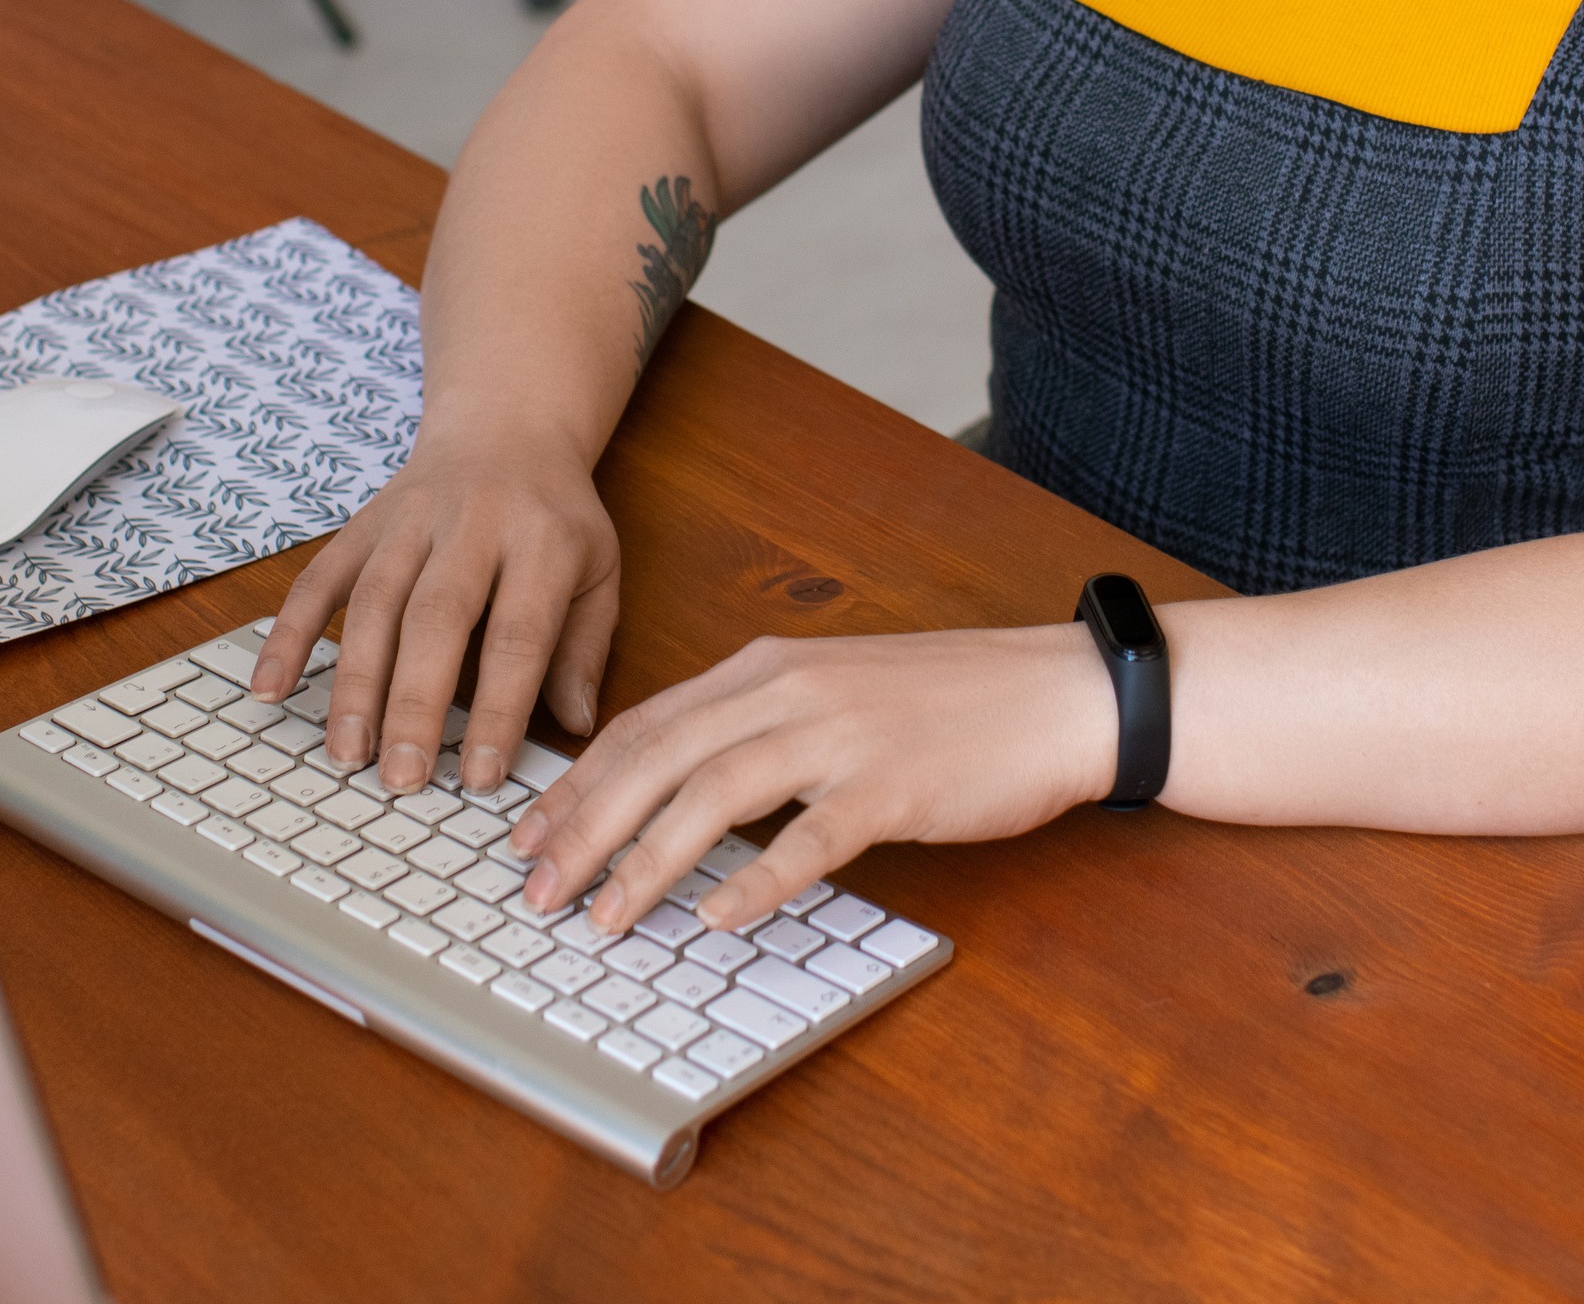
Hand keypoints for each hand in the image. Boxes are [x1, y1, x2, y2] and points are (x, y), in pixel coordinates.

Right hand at [248, 430, 619, 796]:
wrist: (506, 428)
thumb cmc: (556, 518)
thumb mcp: (599, 570)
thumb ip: (585, 648)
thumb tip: (578, 727)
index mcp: (542, 540)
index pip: (519, 635)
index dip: (498, 709)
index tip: (479, 777)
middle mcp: (472, 525)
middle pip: (436, 619)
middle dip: (414, 703)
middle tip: (401, 778)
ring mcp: (409, 521)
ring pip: (372, 603)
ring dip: (354, 682)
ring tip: (348, 753)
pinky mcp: (362, 524)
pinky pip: (317, 578)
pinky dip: (288, 632)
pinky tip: (270, 687)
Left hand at [507, 624, 1120, 937]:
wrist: (1055, 692)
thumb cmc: (948, 700)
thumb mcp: (833, 688)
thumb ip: (757, 723)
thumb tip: (676, 784)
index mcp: (768, 665)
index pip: (645, 723)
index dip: (577, 783)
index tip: (528, 835)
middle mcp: (791, 690)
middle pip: (659, 756)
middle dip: (585, 827)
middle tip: (537, 890)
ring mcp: (842, 736)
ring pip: (715, 793)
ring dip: (647, 859)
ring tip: (605, 916)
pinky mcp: (892, 787)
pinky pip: (809, 838)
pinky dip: (756, 879)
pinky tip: (718, 919)